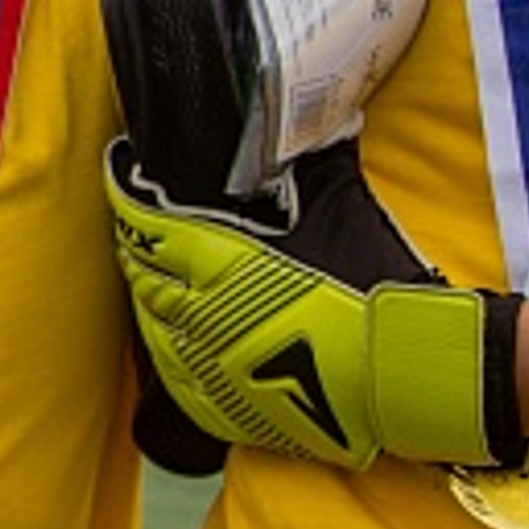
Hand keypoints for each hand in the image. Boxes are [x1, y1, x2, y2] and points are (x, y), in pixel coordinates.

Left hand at [105, 138, 521, 469]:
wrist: (405, 378)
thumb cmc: (375, 294)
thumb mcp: (339, 212)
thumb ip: (312, 162)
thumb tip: (313, 120)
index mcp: (220, 263)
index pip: (148, 222)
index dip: (129, 193)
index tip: (123, 173)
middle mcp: (201, 317)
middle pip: (143, 270)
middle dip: (140, 240)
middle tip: (143, 218)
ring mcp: (207, 367)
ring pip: (150, 323)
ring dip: (151, 292)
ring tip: (159, 270)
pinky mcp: (221, 408)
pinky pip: (171, 372)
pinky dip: (167, 344)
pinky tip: (177, 331)